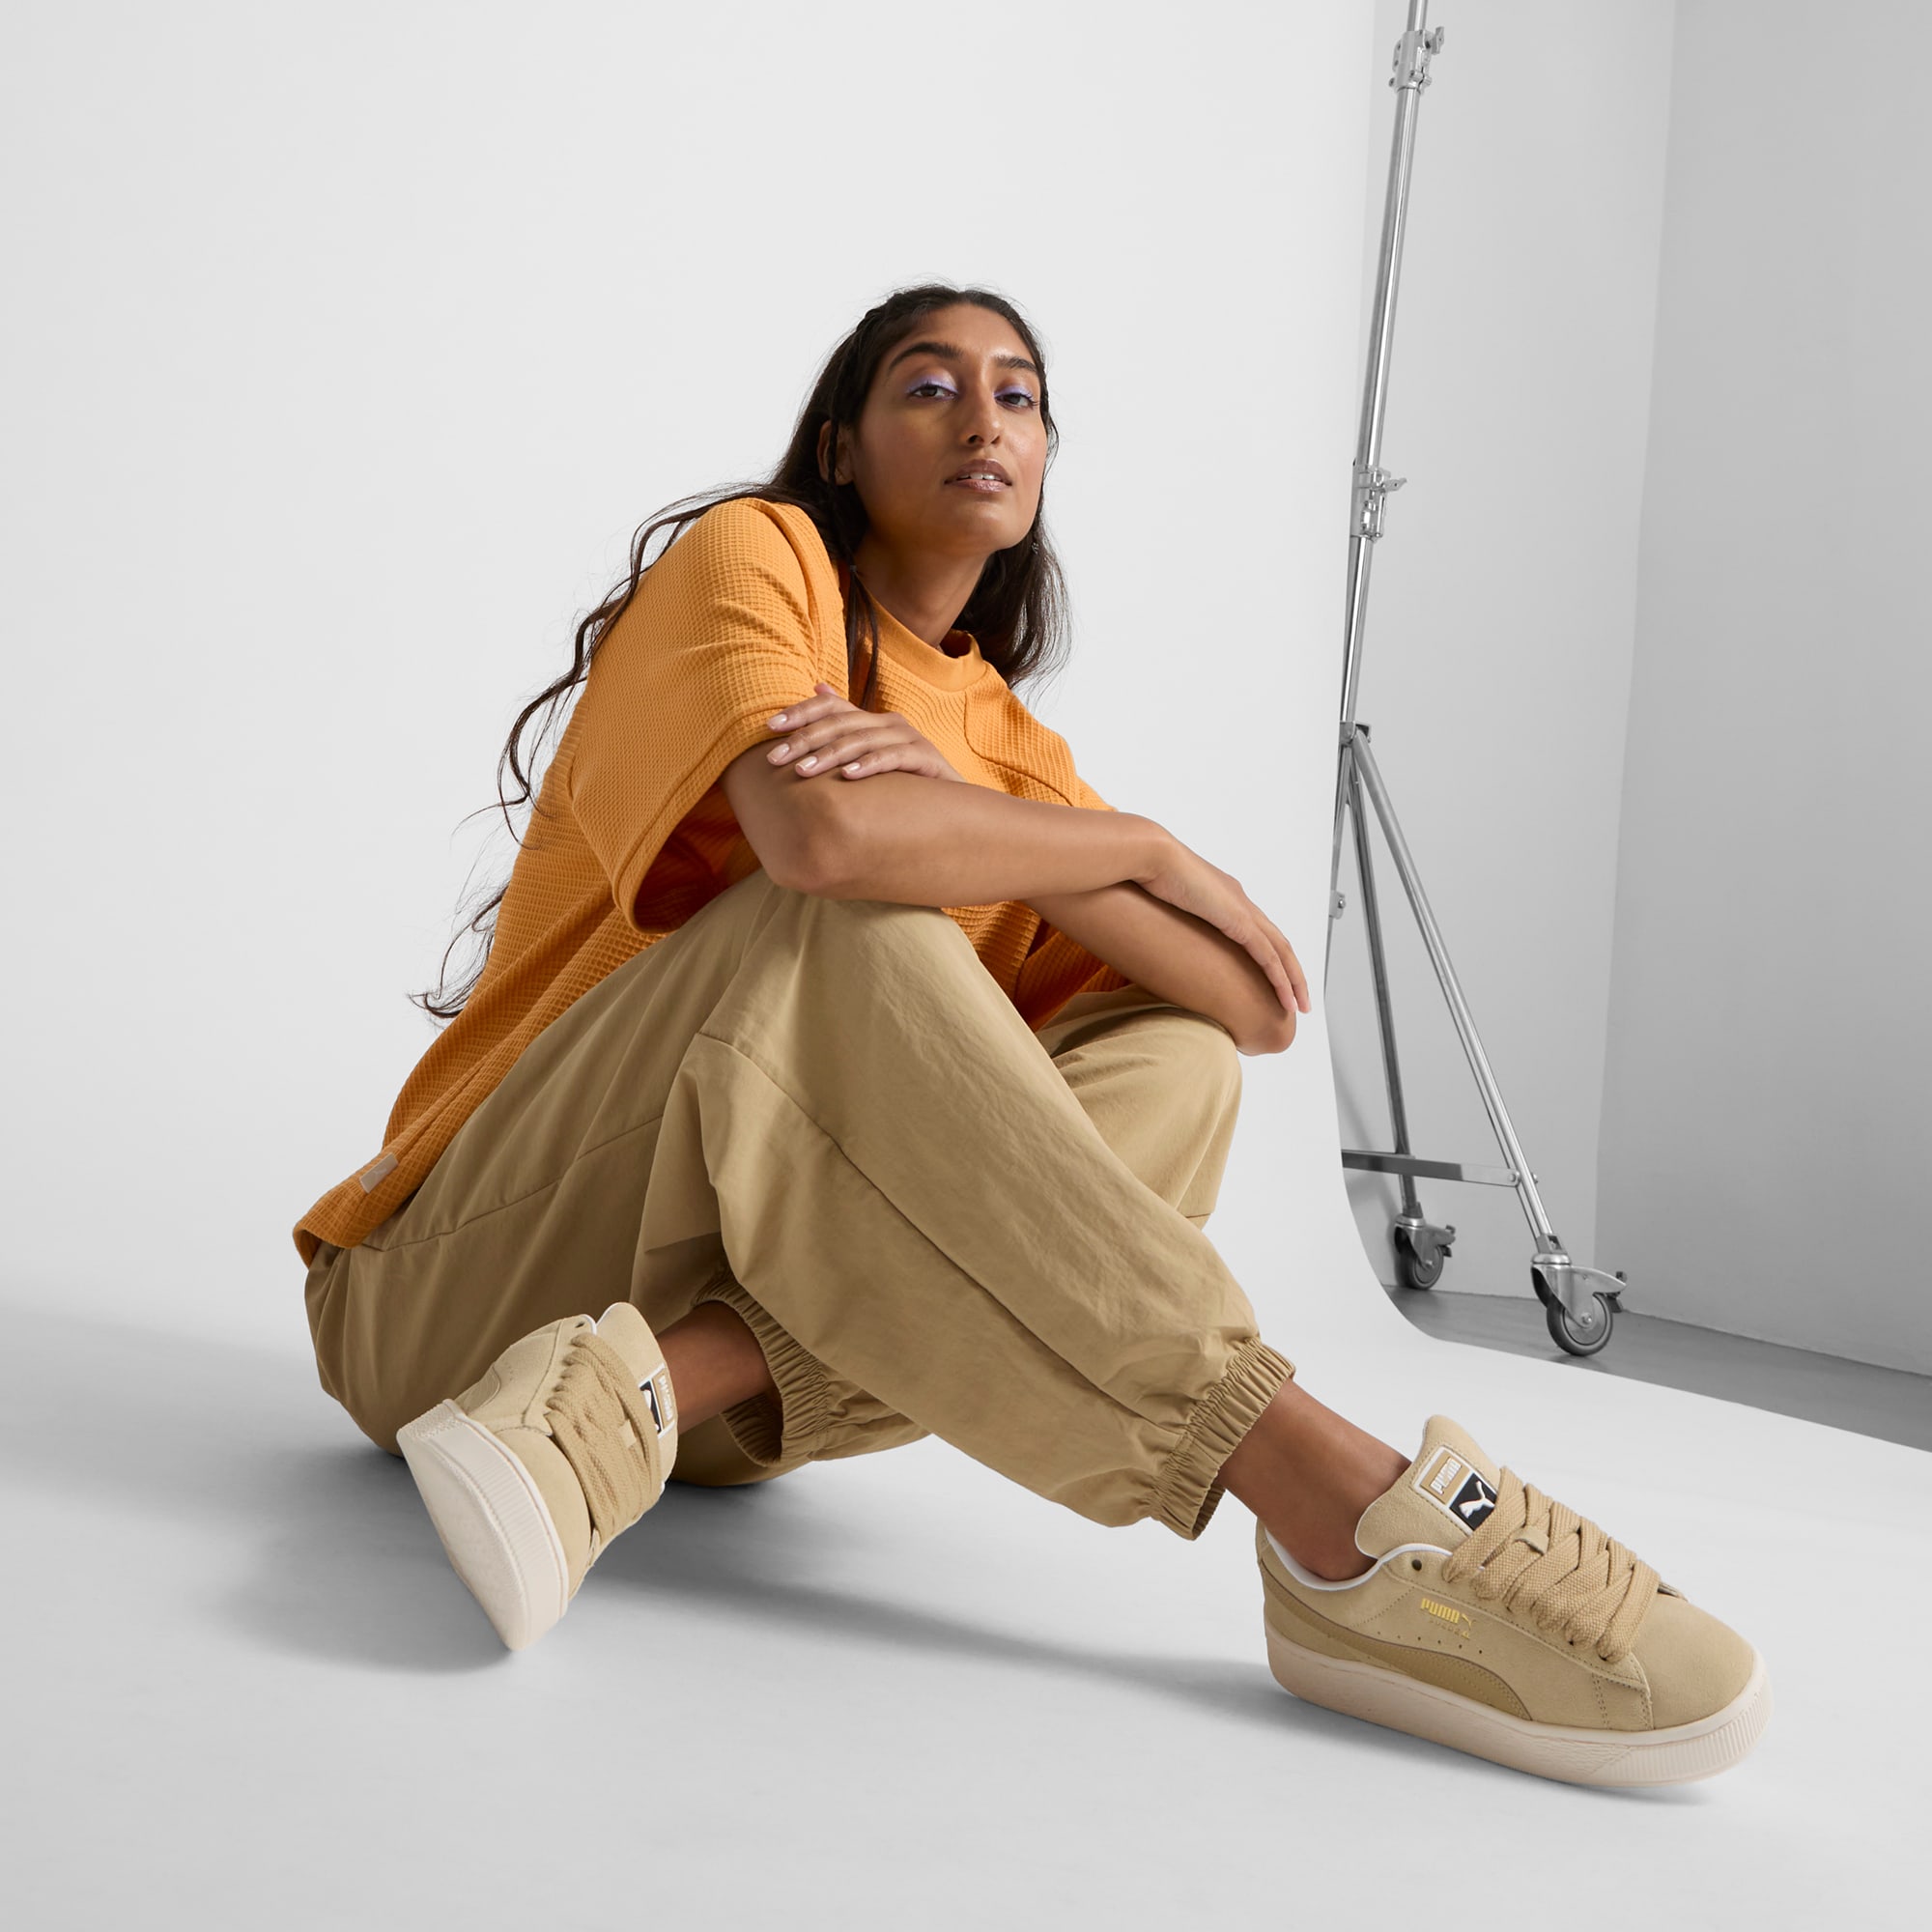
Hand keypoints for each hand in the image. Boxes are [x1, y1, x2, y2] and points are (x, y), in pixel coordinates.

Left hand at [765, 683, 968, 783]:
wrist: (954, 804)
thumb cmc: (904, 783)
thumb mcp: (871, 756)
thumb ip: (846, 727)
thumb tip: (817, 686)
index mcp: (872, 720)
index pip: (830, 707)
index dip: (799, 712)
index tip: (769, 726)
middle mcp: (889, 723)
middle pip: (840, 723)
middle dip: (804, 739)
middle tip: (775, 758)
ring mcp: (909, 738)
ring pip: (861, 740)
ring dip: (829, 755)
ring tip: (803, 770)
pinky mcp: (925, 758)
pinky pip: (893, 758)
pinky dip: (870, 765)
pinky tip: (848, 777)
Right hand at [1133, 830, 1311, 1022]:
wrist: (1151, 855)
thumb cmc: (1146, 873)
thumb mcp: (1164, 900)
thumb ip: (1172, 915)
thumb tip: (1158, 931)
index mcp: (1225, 895)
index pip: (1257, 930)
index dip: (1269, 955)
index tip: (1273, 978)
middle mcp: (1240, 901)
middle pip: (1278, 942)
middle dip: (1291, 972)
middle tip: (1299, 997)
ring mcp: (1242, 910)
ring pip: (1281, 952)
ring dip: (1294, 981)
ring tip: (1300, 1006)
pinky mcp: (1238, 921)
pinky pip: (1268, 956)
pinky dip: (1280, 979)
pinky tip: (1286, 998)